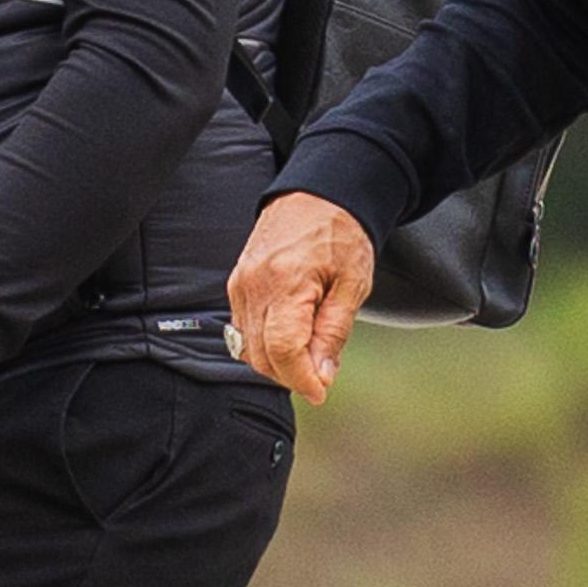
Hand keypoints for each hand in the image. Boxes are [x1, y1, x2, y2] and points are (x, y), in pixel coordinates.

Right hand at [228, 192, 374, 404]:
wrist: (317, 195)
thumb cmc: (340, 233)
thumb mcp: (352, 285)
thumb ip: (333, 333)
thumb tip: (321, 376)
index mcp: (286, 282)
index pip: (283, 350)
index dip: (302, 379)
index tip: (321, 391)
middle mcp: (254, 285)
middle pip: (262, 356)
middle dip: (292, 375)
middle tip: (322, 374)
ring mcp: (240, 285)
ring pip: (249, 348)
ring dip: (279, 362)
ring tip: (310, 351)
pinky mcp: (236, 285)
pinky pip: (244, 330)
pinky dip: (266, 344)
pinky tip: (292, 336)